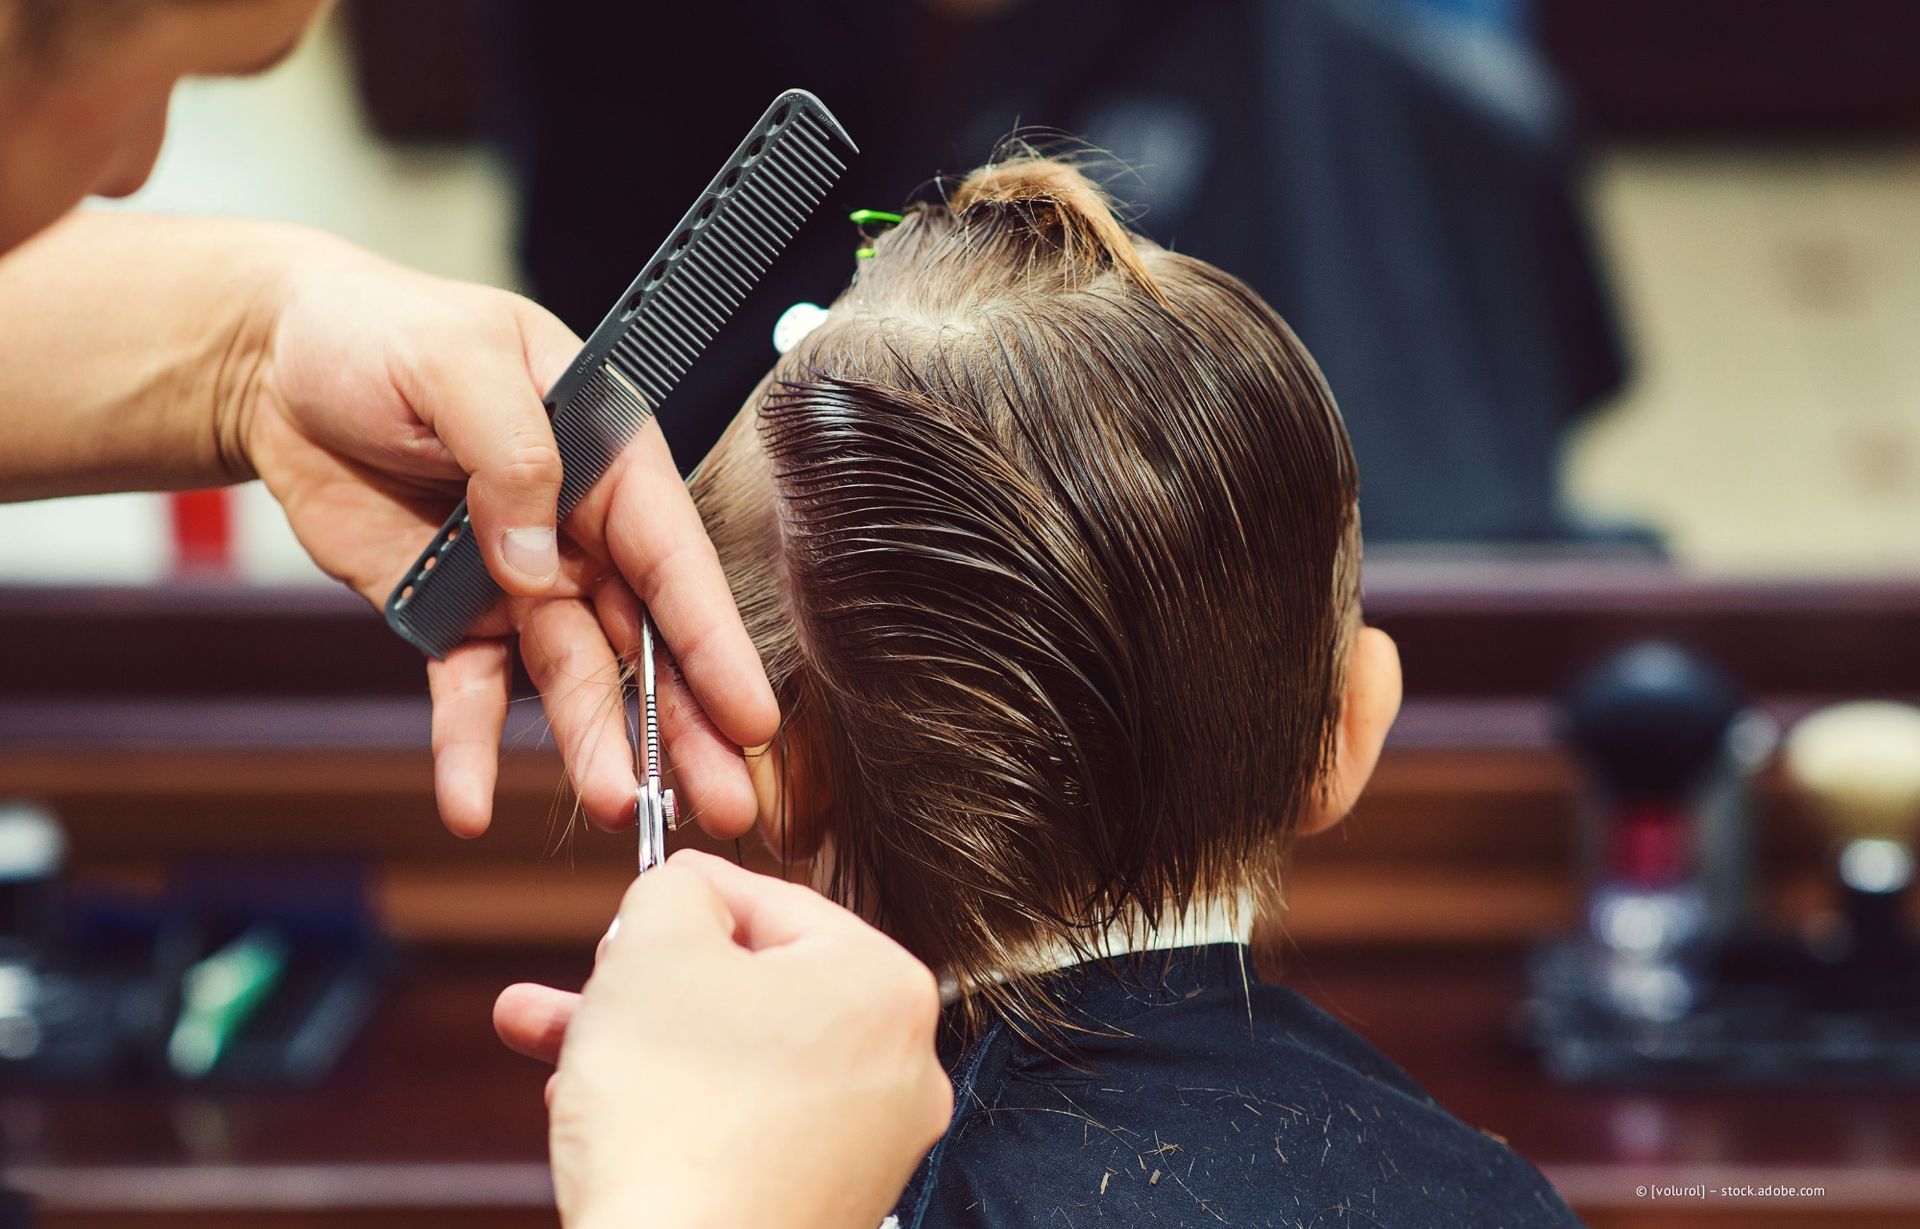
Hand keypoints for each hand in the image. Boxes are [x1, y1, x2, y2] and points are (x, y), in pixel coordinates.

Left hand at [235, 237, 776, 838]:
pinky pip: (470, 694)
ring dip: (595, 748)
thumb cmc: (383, 334)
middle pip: (645, 641)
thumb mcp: (457, 360)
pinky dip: (469, 750)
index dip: (714, 641)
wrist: (281, 366)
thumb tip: (536, 563)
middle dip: (685, 724)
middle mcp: (580, 533)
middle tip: (724, 803)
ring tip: (617, 810)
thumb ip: (510, 452)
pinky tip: (469, 804)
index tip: (752, 719)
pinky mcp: (454, 621)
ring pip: (573, 681)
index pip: (674, 558)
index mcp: (608, 460)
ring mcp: (520, 585)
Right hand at [494, 851, 952, 1228]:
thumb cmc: (674, 1113)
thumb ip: (674, 888)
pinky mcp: (825, 1204)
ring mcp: (870, 1145)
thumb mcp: (655, 947)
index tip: (627, 915)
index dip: (683, 899)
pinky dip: (671, 1110)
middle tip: (586, 979)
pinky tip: (588, 1107)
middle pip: (752, 987)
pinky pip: (742, 1130)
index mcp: (885, 984)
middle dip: (647, 980)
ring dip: (638, 1041)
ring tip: (543, 1033)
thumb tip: (687, 888)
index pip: (772, 901)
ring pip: (735, 1060)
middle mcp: (902, 1064)